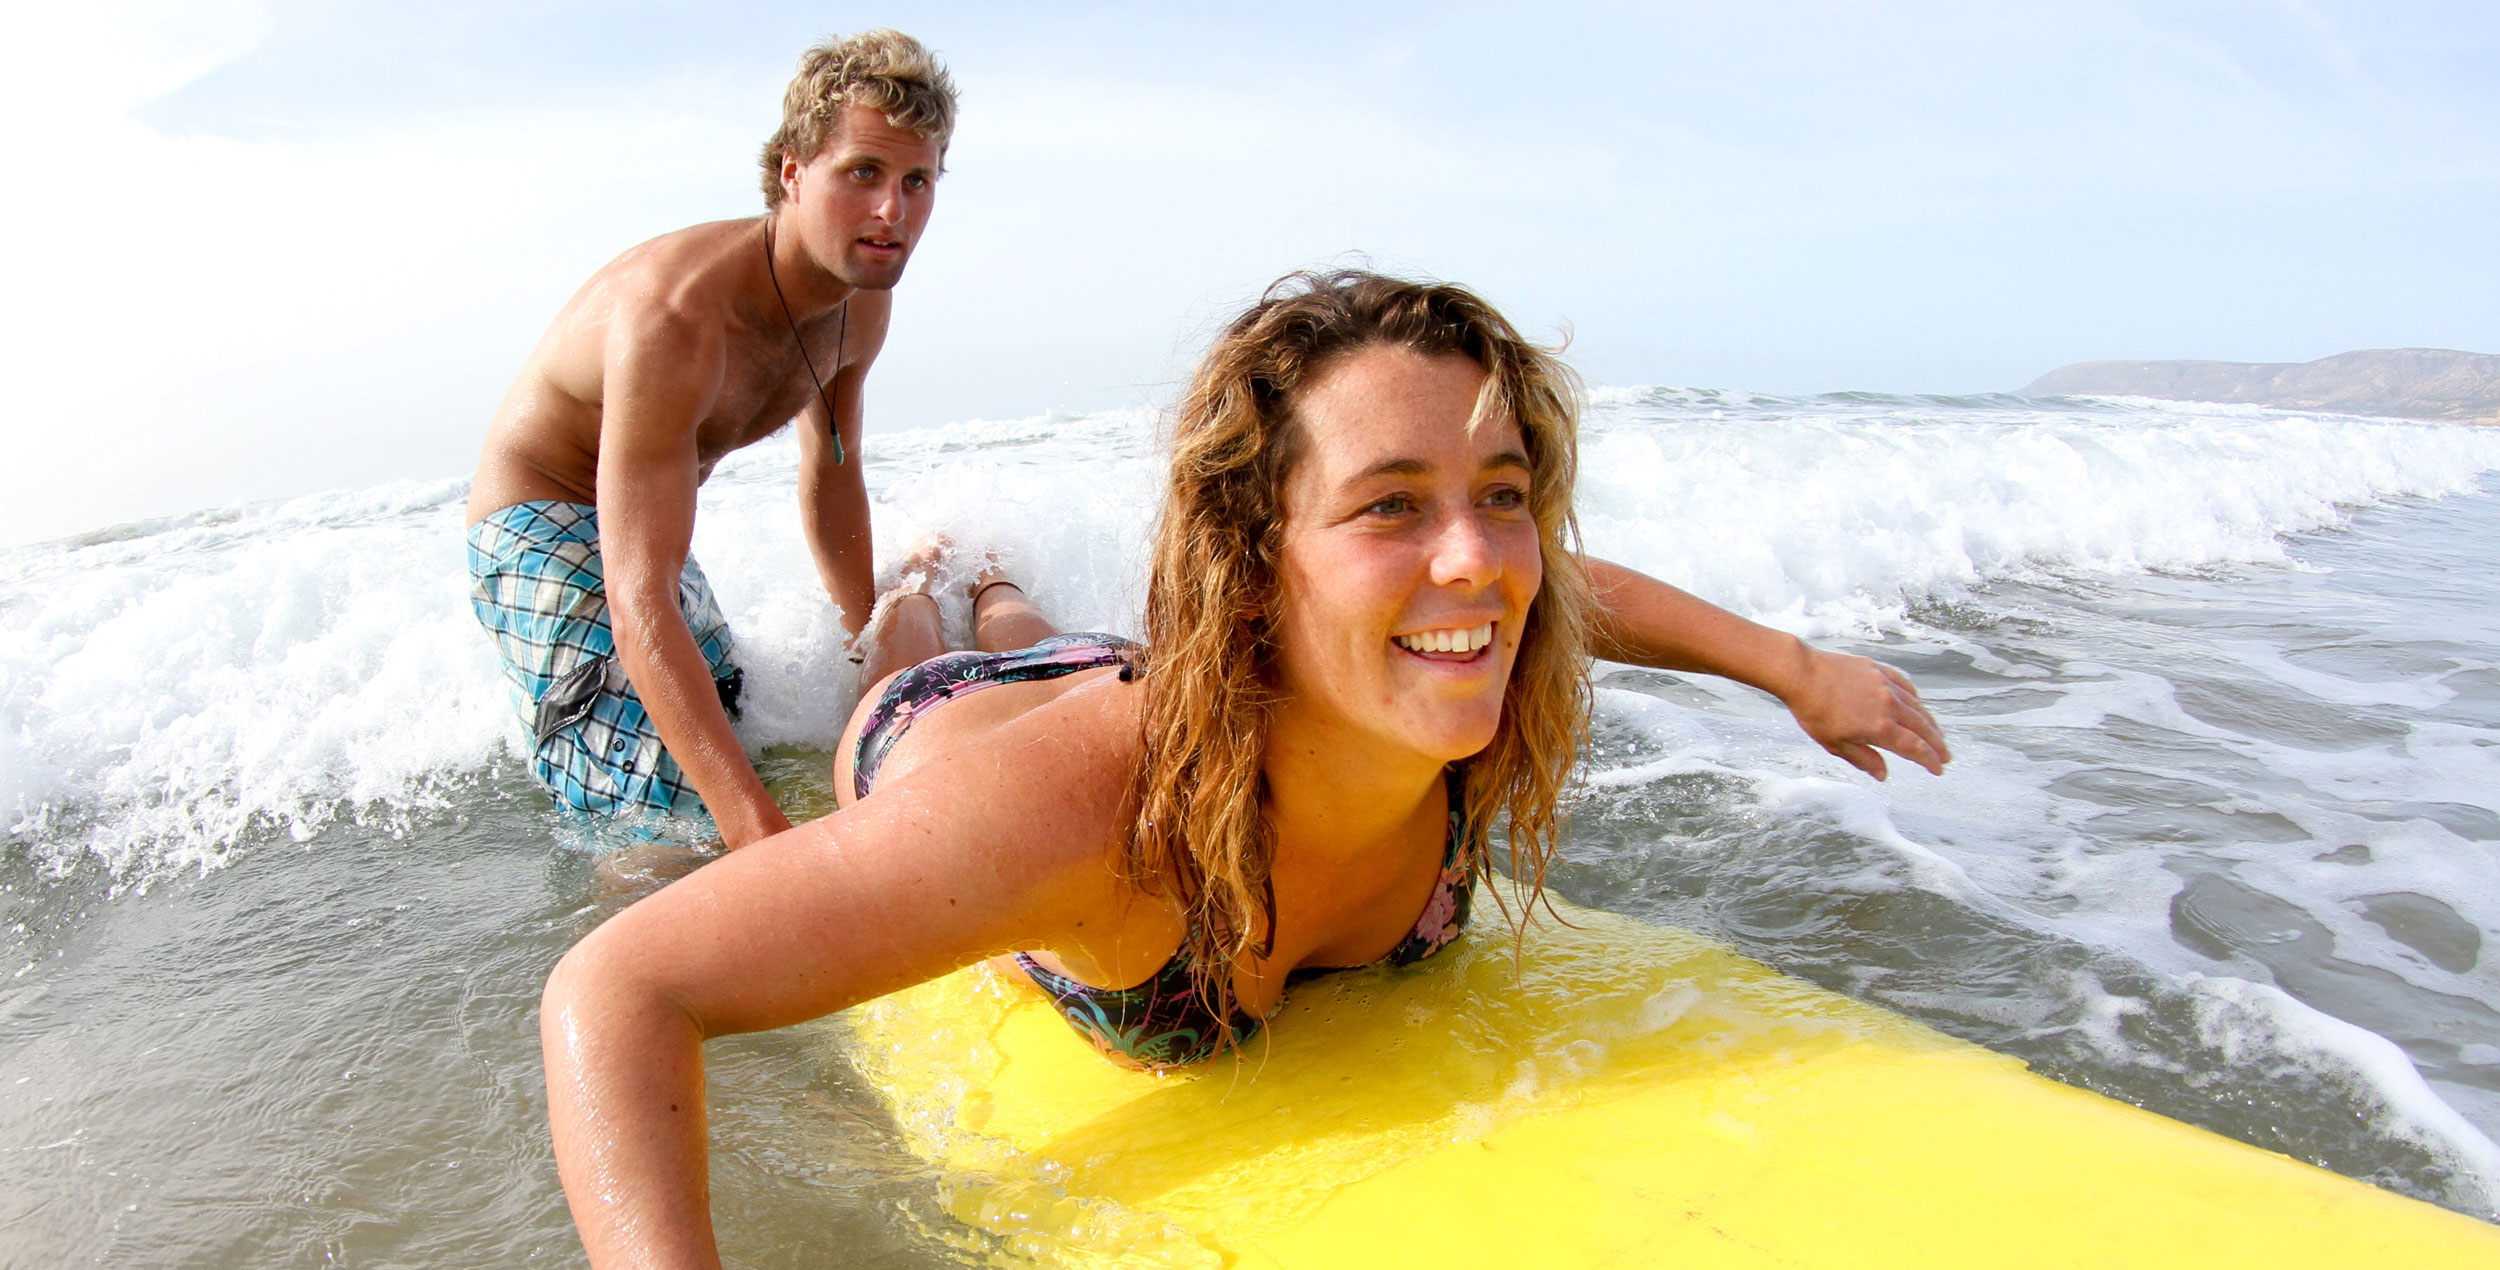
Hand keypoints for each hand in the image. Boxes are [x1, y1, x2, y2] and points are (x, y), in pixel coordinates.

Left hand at [1780, 649, 1949, 780]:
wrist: (1802, 673)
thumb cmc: (1814, 710)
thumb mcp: (1836, 744)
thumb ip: (1863, 759)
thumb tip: (1883, 774)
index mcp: (1880, 728)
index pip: (1914, 748)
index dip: (1929, 760)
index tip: (1938, 769)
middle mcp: (1889, 705)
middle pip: (1922, 728)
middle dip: (1937, 744)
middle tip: (1946, 756)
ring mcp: (1885, 685)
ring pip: (1917, 706)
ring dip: (1930, 723)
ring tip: (1936, 734)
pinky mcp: (1878, 670)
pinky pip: (1905, 685)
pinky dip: (1915, 698)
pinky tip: (1917, 704)